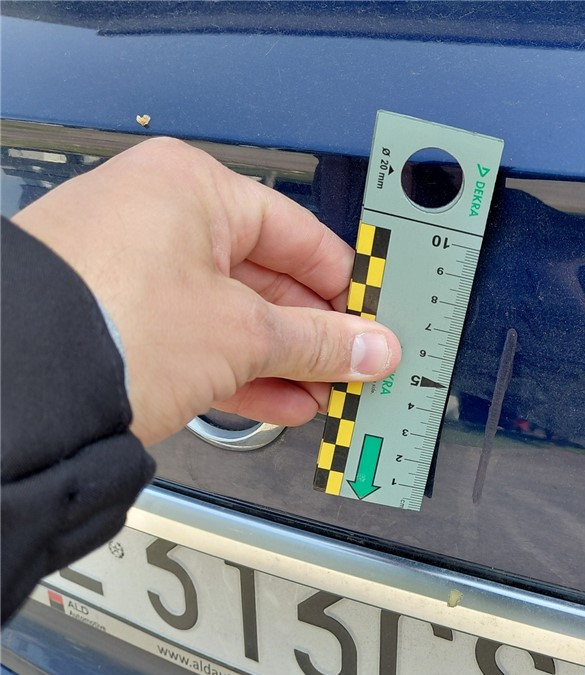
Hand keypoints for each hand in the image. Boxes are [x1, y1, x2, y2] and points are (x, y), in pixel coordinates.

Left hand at [13, 137, 400, 445]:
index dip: (347, 286)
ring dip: (284, 360)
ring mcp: (133, 270)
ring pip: (232, 315)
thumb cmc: (103, 322)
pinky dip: (241, 371)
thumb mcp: (241, 332)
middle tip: (354, 364)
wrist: (13, 389)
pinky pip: (198, 339)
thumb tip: (369, 346)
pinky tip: (281, 401)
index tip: (373, 321)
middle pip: (267, 277)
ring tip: (324, 392)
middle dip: (315, 333)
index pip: (301, 234)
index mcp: (193, 188)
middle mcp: (159, 218)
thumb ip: (319, 340)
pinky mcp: (117, 320)